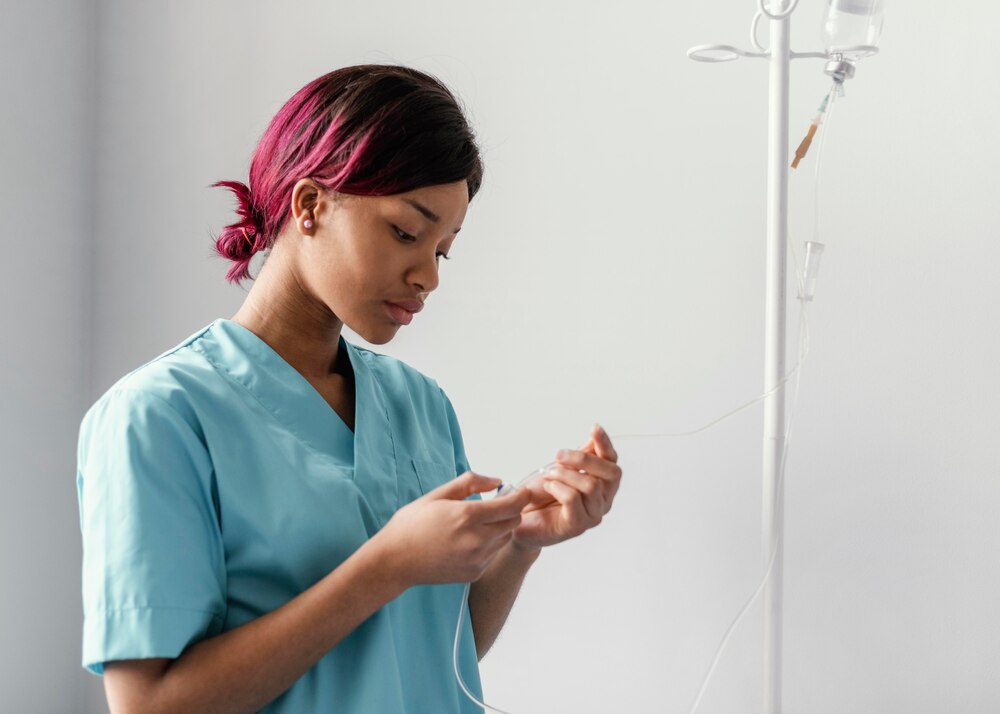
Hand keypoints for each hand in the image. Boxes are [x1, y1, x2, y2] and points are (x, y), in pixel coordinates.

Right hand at [376, 472, 532, 586]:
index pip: (511, 506)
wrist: (394, 561)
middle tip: (496, 504)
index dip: (521, 496)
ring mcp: (476, 559)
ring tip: (477, 523)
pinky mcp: (474, 573)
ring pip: (504, 539)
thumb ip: (470, 483)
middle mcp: (476, 540)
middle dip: (510, 511)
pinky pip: (492, 555)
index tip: (521, 491)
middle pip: (514, 522)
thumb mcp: (437, 495)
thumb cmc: (411, 525)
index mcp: (467, 516)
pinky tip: (467, 541)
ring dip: (499, 528)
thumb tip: (495, 481)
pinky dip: (488, 545)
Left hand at [511, 424, 621, 552]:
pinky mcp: (577, 526)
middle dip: (584, 459)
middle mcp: (603, 501)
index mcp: (603, 486)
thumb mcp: (562, 469)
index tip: (594, 428)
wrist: (521, 519)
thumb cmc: (543, 495)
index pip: (613, 462)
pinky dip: (557, 487)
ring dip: (565, 474)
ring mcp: (593, 515)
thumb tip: (594, 438)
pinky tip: (548, 486)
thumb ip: (581, 456)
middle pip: (611, 473)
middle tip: (559, 455)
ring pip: (591, 485)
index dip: (605, 444)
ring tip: (548, 474)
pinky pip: (572, 499)